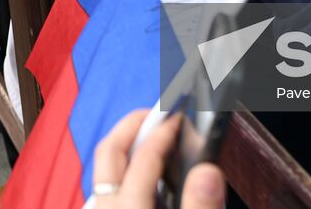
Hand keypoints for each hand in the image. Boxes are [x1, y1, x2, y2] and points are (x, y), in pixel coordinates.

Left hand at [92, 110, 225, 208]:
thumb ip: (200, 207)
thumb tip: (207, 172)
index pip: (145, 157)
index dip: (165, 131)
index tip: (181, 117)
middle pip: (110, 151)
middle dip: (134, 124)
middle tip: (160, 112)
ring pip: (104, 167)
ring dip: (126, 144)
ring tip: (153, 136)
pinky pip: (106, 184)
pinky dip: (124, 167)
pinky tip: (147, 173)